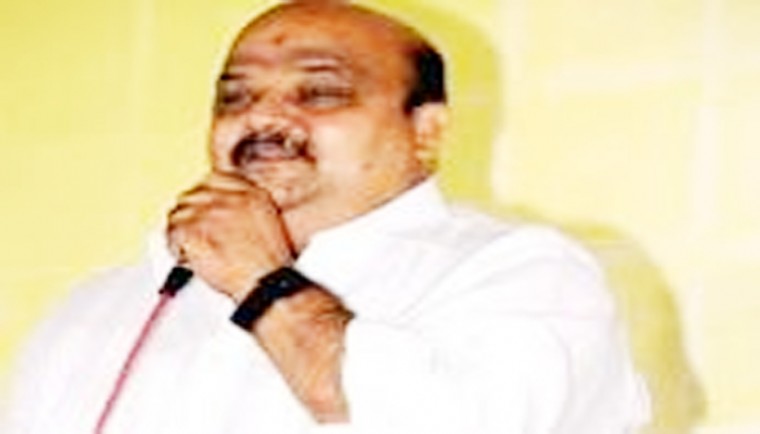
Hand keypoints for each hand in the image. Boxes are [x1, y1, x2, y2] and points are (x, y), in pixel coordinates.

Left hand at [167, 172, 293, 300]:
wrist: (264, 285)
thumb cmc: (268, 266)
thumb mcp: (268, 224)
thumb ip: (244, 209)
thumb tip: (220, 207)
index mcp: (251, 194)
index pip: (215, 178)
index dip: (204, 196)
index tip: (203, 209)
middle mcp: (230, 198)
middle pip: (192, 194)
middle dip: (190, 215)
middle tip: (197, 235)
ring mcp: (210, 213)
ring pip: (178, 213)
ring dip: (181, 232)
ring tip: (195, 250)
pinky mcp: (193, 230)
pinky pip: (172, 233)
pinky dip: (176, 248)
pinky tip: (190, 258)